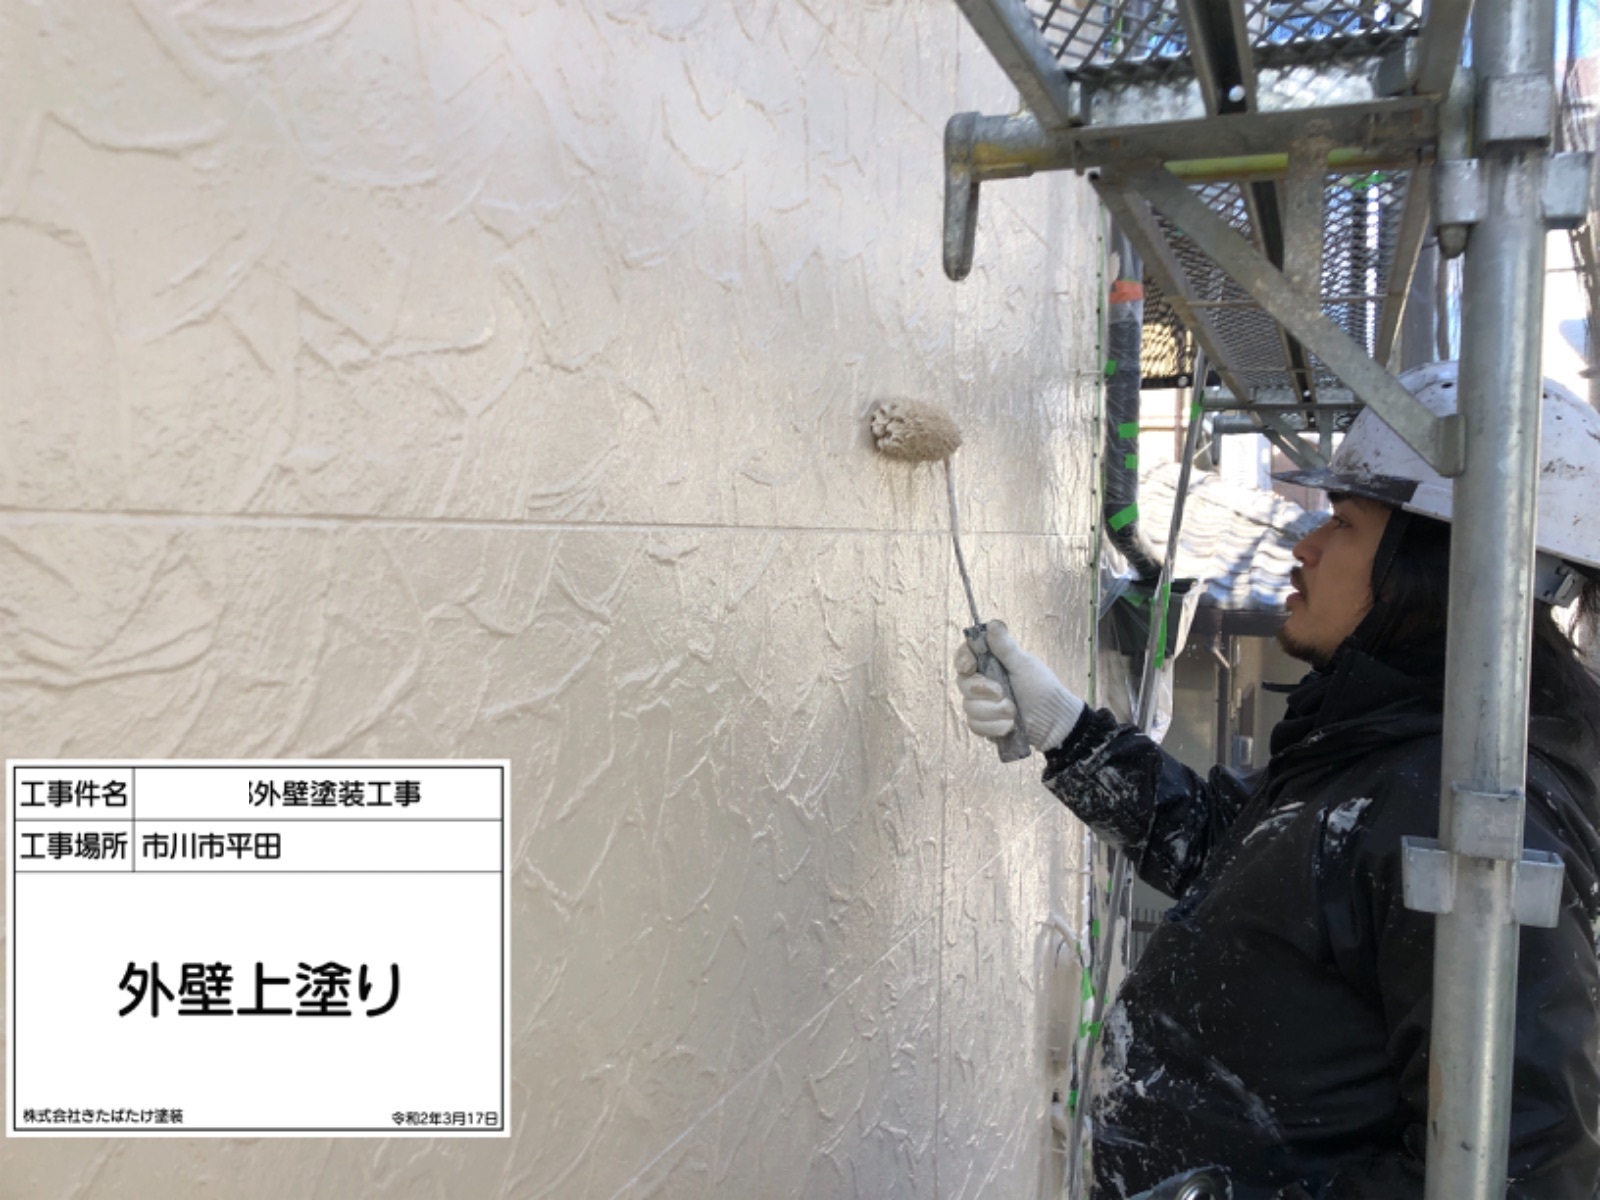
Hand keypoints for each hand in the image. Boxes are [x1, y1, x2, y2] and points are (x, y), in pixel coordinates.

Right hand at [954, 620, 1084, 751]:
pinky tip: (1009, 726)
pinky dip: (993, 727)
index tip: (969, 667)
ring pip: (969, 707)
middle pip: (963, 684)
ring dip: (993, 712)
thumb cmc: (1042, 689)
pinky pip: (975, 725)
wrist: (1054, 722)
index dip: (962, 661)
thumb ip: (1005, 647)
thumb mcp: (1024, 665)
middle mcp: (983, 682)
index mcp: (991, 663)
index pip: (964, 656)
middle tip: (1003, 694)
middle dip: (983, 691)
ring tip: (1013, 713)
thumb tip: (992, 623)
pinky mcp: (985, 724)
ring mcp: (982, 704)